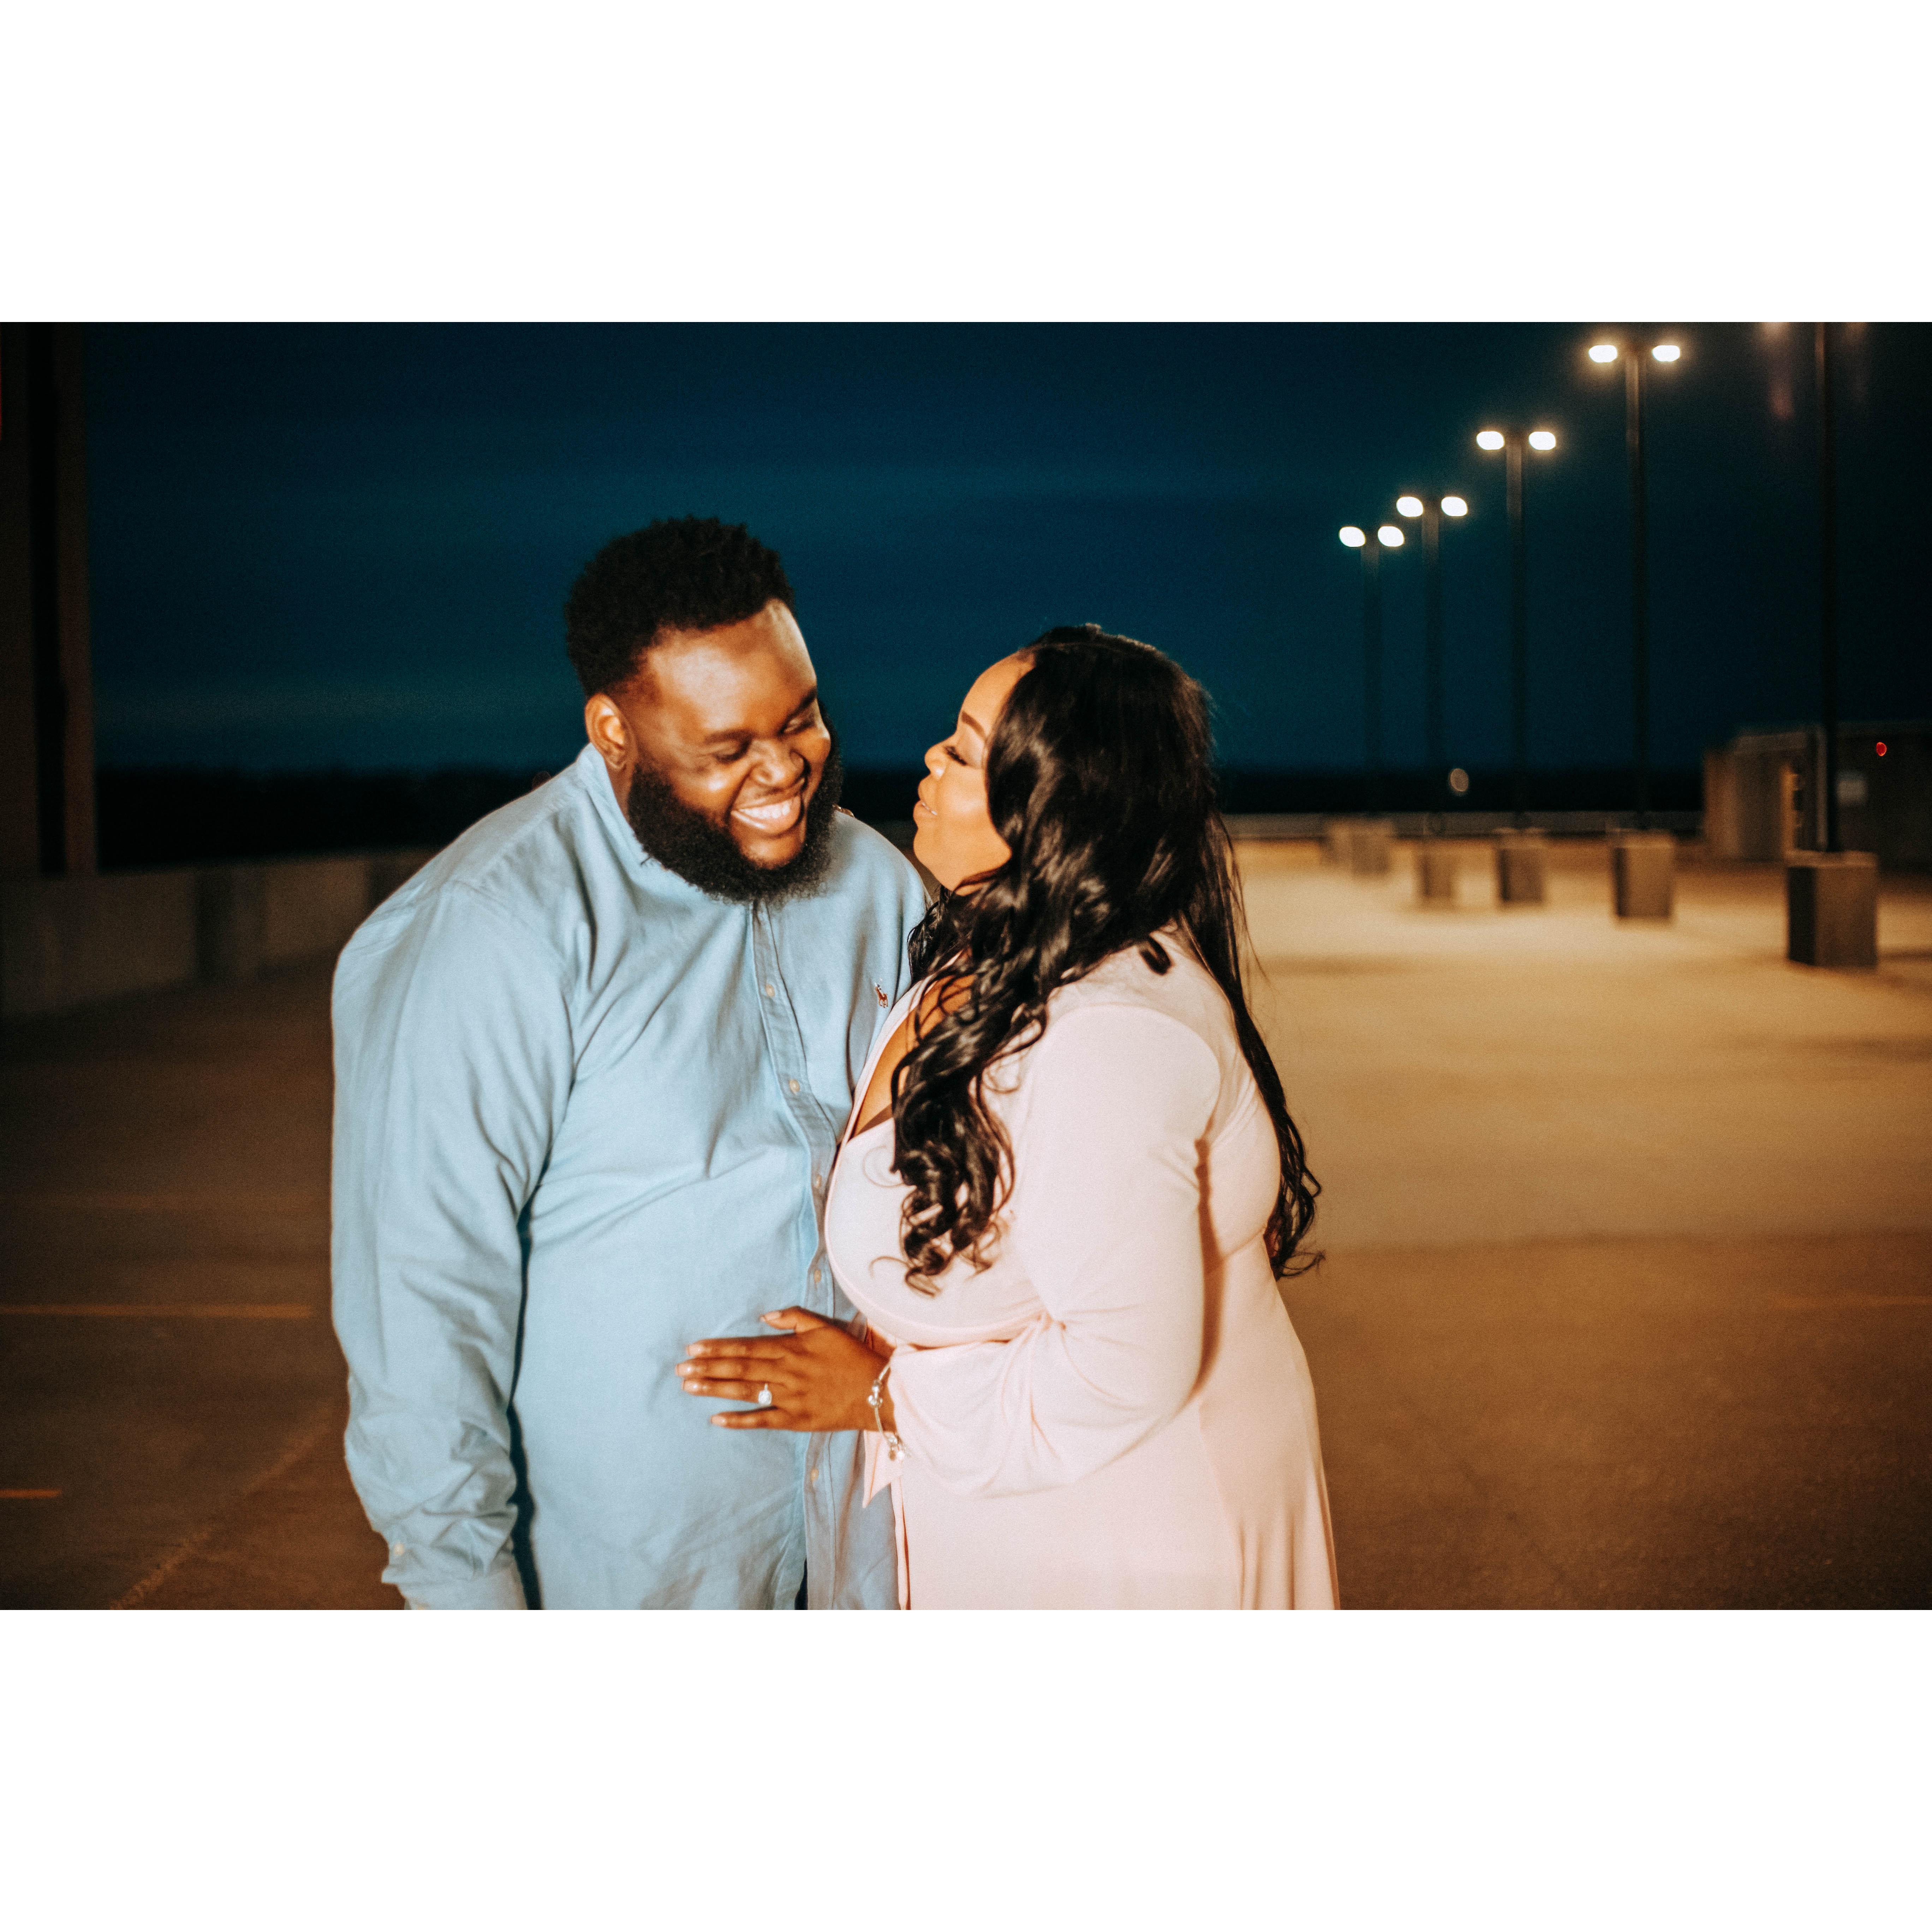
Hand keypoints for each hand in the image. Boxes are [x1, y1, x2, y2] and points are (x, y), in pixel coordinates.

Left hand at [677, 1308, 893, 1434]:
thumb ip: (794, 1318)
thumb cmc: (850, 1357)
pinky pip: (762, 1420)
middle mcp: (786, 1373)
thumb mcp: (825, 1328)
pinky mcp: (795, 1420)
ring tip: (689, 1387)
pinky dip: (739, 1421)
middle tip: (680, 1369)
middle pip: (739, 1368)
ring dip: (715, 1389)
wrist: (877, 1391)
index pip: (746, 1346)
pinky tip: (716, 1420)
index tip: (693, 1347)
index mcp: (790, 1349)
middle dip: (707, 1368)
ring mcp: (789, 1398)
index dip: (717, 1347)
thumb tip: (764, 1317)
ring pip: (745, 1392)